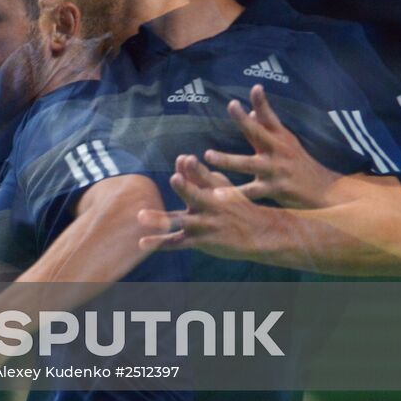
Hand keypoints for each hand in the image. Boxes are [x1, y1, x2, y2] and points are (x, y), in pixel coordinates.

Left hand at [138, 154, 279, 260]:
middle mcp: (209, 206)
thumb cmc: (235, 204)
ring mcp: (204, 224)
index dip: (195, 168)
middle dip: (185, 188)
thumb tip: (181, 157)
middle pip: (195, 196)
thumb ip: (199, 174)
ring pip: (180, 221)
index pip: (203, 176)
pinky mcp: (199, 241)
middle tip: (176, 178)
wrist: (260, 233)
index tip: (185, 159)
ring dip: (161, 219)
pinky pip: (176, 242)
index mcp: (215, 189)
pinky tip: (141, 242)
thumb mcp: (222, 187)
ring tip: (141, 215)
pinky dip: (159, 243)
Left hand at [203, 85, 339, 207]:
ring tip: (208, 155)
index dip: (263, 102)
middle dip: (244, 120)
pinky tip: (217, 195)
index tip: (256, 87)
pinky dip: (234, 194)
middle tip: (232, 105)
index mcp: (279, 138)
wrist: (322, 191)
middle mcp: (278, 150)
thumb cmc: (298, 163)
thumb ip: (267, 127)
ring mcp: (276, 170)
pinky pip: (250, 192)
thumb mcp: (286, 142)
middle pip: (259, 133)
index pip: (270, 116)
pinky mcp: (274, 189)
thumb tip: (249, 112)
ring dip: (227, 159)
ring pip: (248, 163)